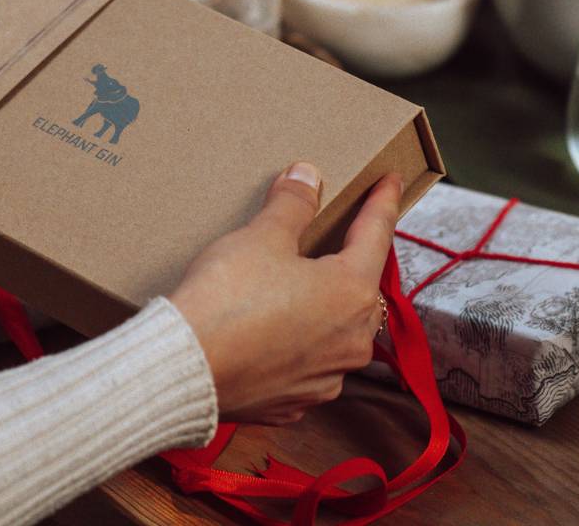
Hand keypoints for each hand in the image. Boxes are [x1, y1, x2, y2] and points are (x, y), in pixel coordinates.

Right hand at [170, 162, 400, 424]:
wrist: (186, 368)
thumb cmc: (227, 297)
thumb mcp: (261, 237)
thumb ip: (293, 204)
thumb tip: (308, 176)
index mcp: (350, 292)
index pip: (376, 234)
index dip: (383, 202)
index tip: (392, 181)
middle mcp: (351, 341)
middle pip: (359, 286)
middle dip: (351, 259)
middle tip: (341, 235)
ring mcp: (326, 378)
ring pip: (337, 330)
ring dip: (323, 305)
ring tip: (299, 287)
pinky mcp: (295, 402)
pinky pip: (308, 363)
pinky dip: (298, 343)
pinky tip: (274, 331)